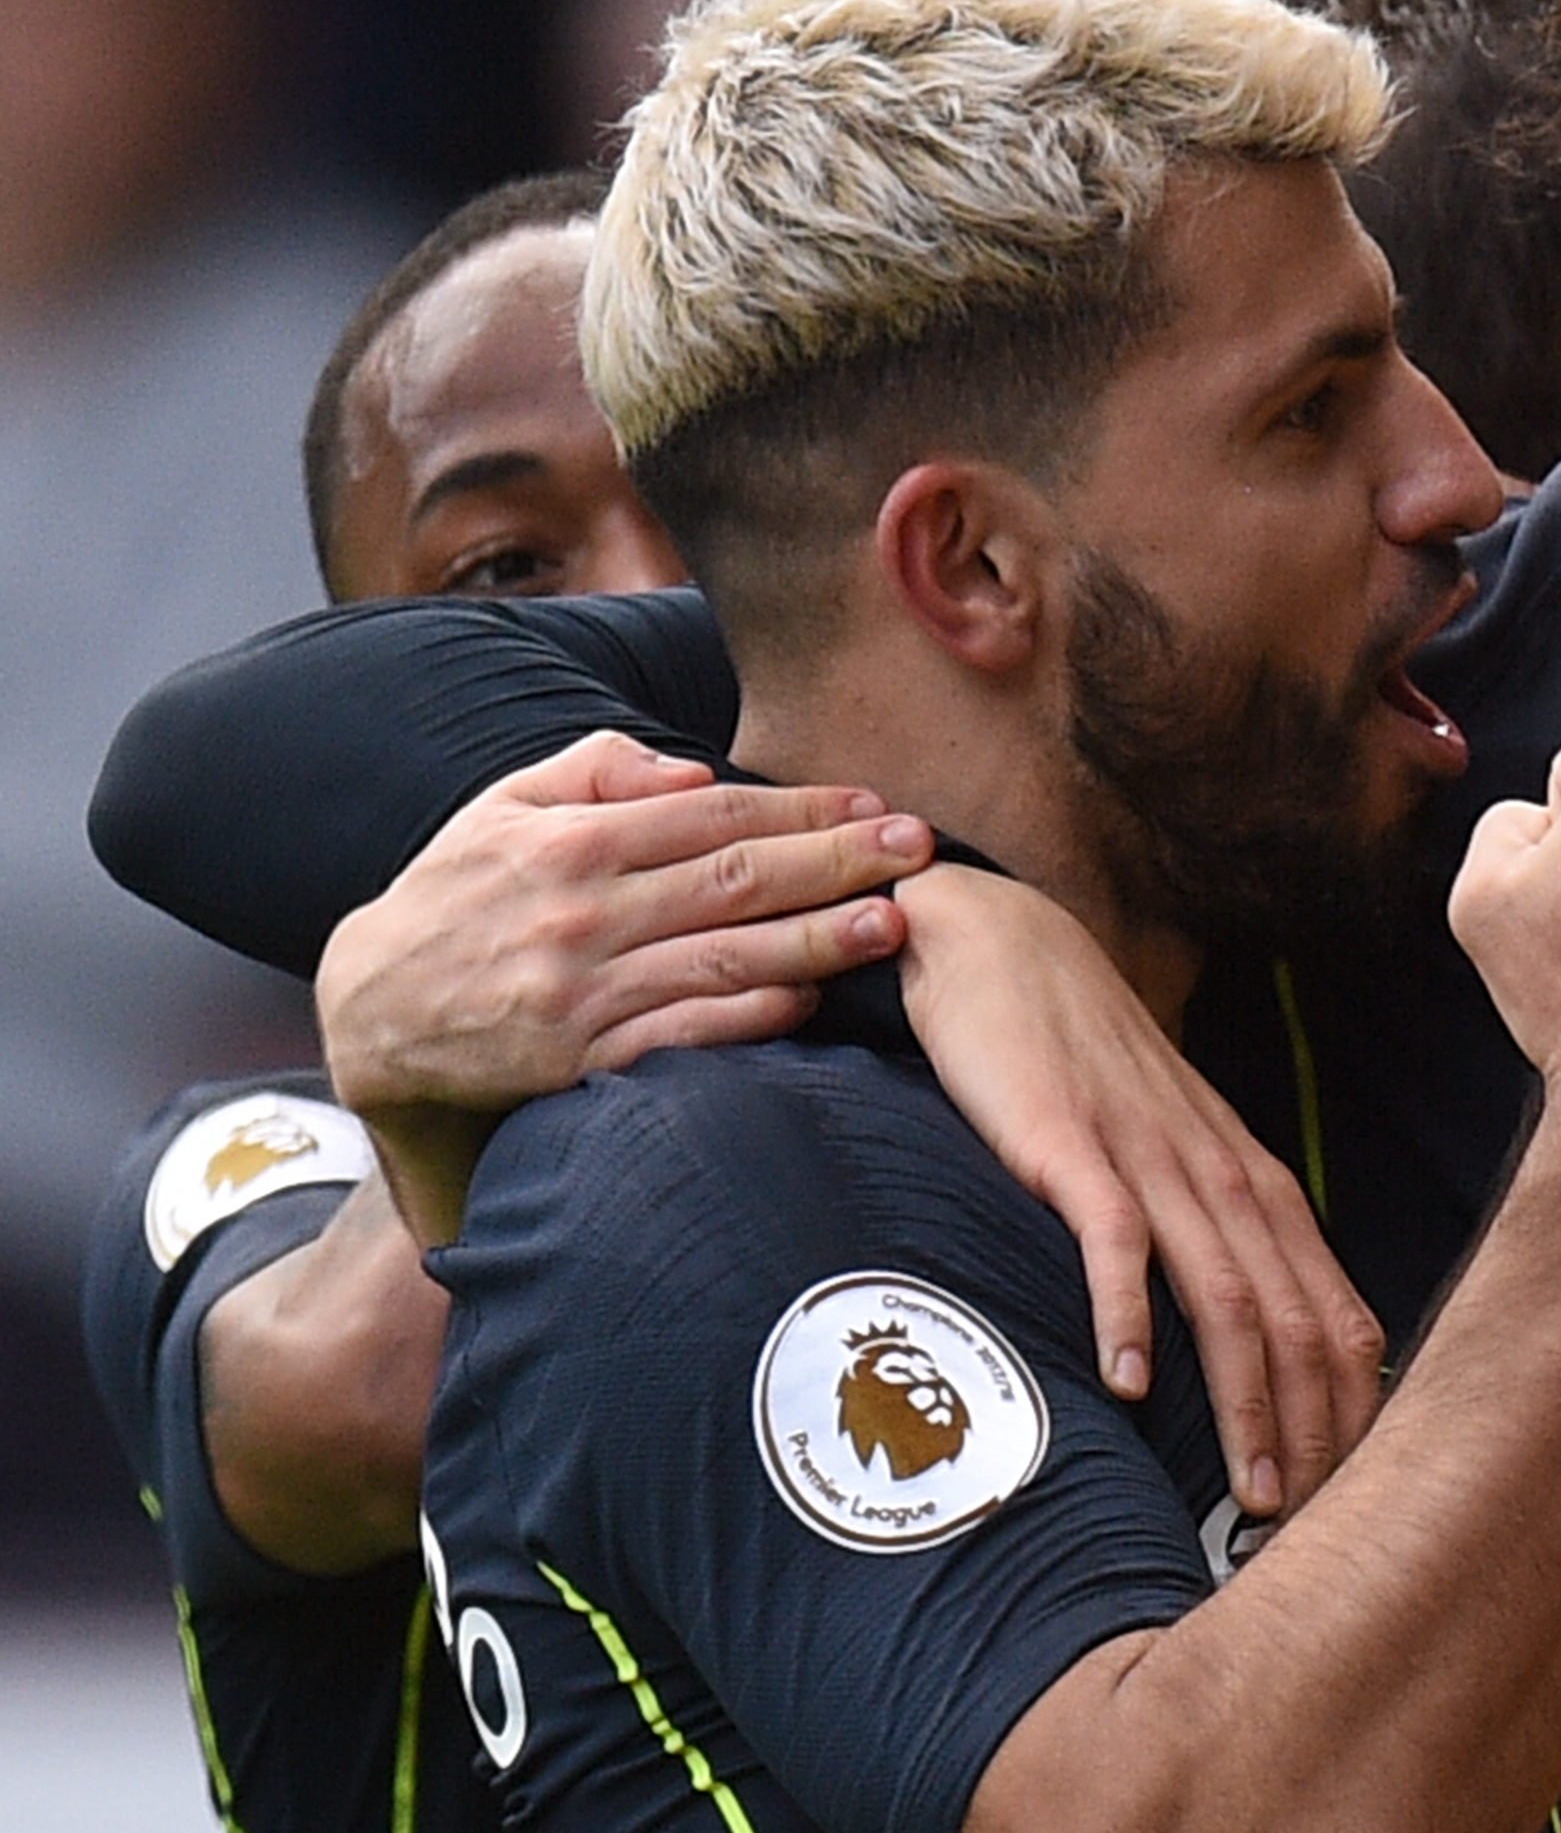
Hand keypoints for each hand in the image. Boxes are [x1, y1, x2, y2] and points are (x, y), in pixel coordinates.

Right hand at [320, 734, 925, 1239]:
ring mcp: (582, 991)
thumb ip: (592, 773)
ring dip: (818, 941)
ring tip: (894, 925)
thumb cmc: (453, 901)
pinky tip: (811, 999)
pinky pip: (682, 1035)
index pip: (712, 816)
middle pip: (736, 881)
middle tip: (919, 851)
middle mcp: (580, 913)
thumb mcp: (498, 812)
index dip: (803, 808)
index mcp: (569, 843)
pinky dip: (750, 1018)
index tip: (874, 804)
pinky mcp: (579, 1060)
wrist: (369, 1018)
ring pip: (724, 959)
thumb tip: (691, 772)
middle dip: (838, 862)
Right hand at [898, 868, 1387, 1520]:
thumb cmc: (1087, 1072)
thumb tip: (1243, 1352)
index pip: (1339, 1318)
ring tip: (1252, 1497)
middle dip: (1321, 1435)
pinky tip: (1126, 1388)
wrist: (1003, 950)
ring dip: (1247, 1404)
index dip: (1359, 1414)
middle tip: (1323, 1535)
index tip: (1363, 1502)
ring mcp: (1152, 1161)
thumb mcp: (1171, 1159)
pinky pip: (1114, 1240)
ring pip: (1229, 1298)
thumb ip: (1210, 1241)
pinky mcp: (1071, 1145)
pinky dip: (1125, 1316)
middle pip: (1301, 1325)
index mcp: (1258, 1189)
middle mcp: (1225, 1178)